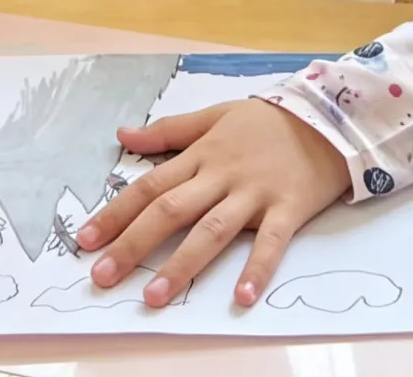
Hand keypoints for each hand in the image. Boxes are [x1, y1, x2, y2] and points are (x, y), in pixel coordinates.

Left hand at [77, 99, 351, 307]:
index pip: (150, 186)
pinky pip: (271, 242)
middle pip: (171, 211)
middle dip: (134, 245)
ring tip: (155, 297)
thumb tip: (123, 135)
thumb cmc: (266, 121)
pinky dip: (257, 268)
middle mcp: (222, 176)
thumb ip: (169, 131)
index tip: (85, 240)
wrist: (327, 116)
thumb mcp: (215, 116)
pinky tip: (242, 297)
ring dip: (183, 265)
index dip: (116, 213)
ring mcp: (255, 194)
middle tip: (102, 277)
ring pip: (212, 230)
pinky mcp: (288, 209)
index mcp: (202, 155)